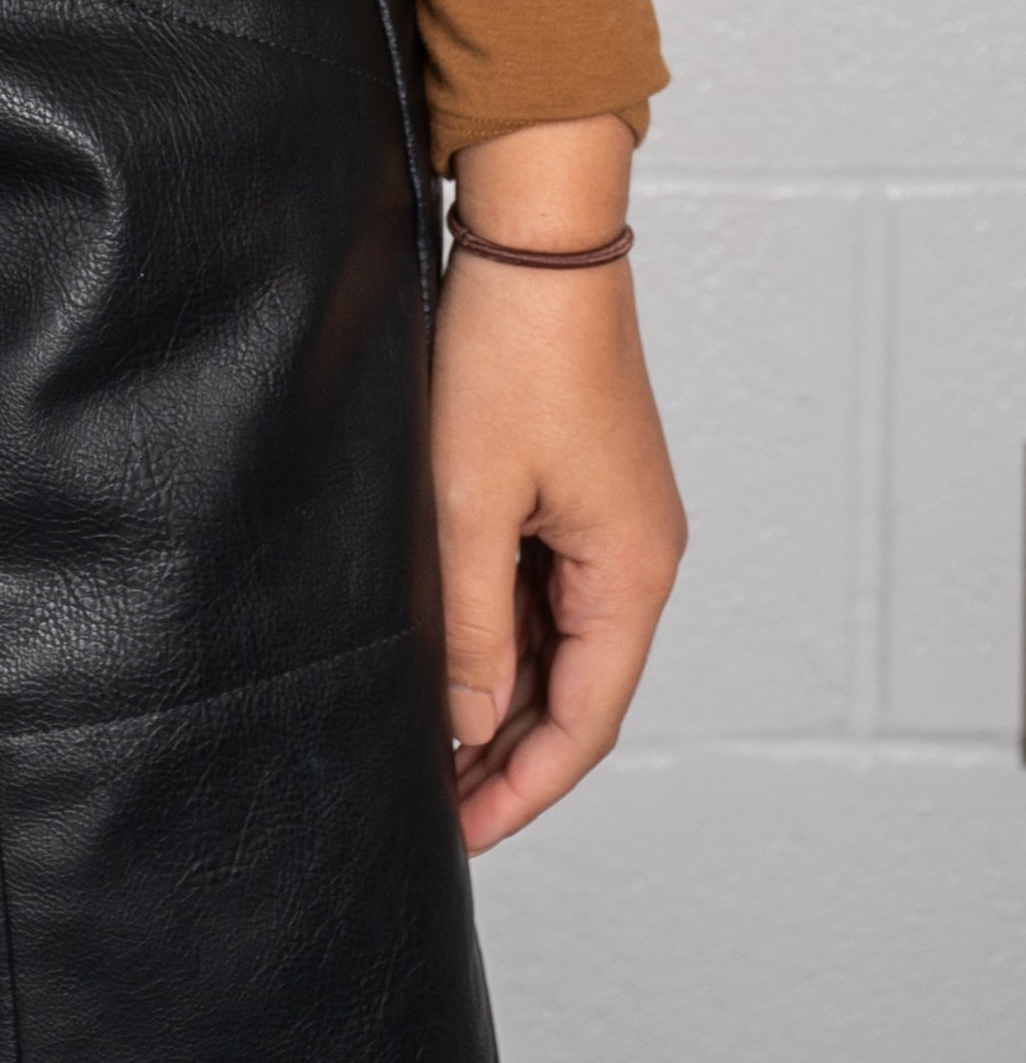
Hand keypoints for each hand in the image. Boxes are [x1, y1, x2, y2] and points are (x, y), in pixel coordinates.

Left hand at [430, 122, 685, 850]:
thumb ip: (466, 618)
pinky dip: (498, 623)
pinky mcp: (577, 483)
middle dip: (506, 748)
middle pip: (575, 687)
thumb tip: (463, 719)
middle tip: (432, 797)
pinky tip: (443, 644)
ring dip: (498, 686)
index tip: (461, 830)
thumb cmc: (514, 348)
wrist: (536, 232)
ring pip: (554, 637)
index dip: (523, 785)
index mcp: (632, 572)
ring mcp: (608, 518)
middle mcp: (636, 556)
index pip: (585, 720)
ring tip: (425, 732)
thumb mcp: (472, 498)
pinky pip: (542, 582)